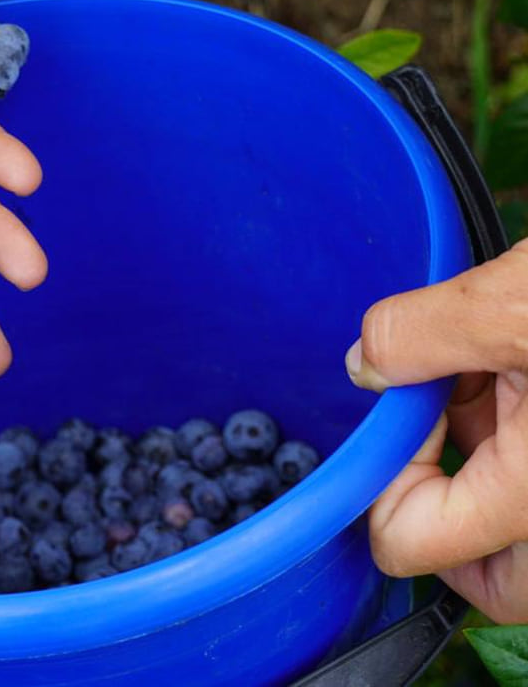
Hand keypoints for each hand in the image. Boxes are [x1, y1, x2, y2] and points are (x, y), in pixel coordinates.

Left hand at [348, 241, 527, 622]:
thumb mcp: (517, 301)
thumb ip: (421, 334)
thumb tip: (368, 361)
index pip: (410, 544)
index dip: (377, 478)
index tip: (394, 414)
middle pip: (489, 577)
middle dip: (442, 508)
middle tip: (432, 429)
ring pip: (524, 533)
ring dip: (488, 463)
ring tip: (488, 374)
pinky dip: (526, 442)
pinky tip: (521, 368)